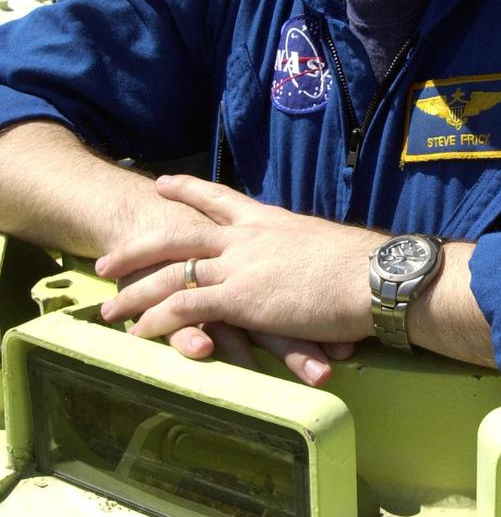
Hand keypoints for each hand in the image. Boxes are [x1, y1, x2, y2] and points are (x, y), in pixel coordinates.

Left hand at [97, 174, 375, 382]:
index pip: (218, 198)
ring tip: (109, 308)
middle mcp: (246, 238)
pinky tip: (140, 333)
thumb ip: (301, 251)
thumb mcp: (322, 246)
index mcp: (268, 221)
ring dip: (136, 294)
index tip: (162, 184)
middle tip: (110, 259)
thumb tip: (306, 262)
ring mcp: (240, 267)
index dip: (187, 191)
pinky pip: (185, 307)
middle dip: (139, 248)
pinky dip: (158, 320)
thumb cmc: (363, 267)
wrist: (374, 277)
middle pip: (178, 235)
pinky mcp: (241, 298)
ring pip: (171, 274)